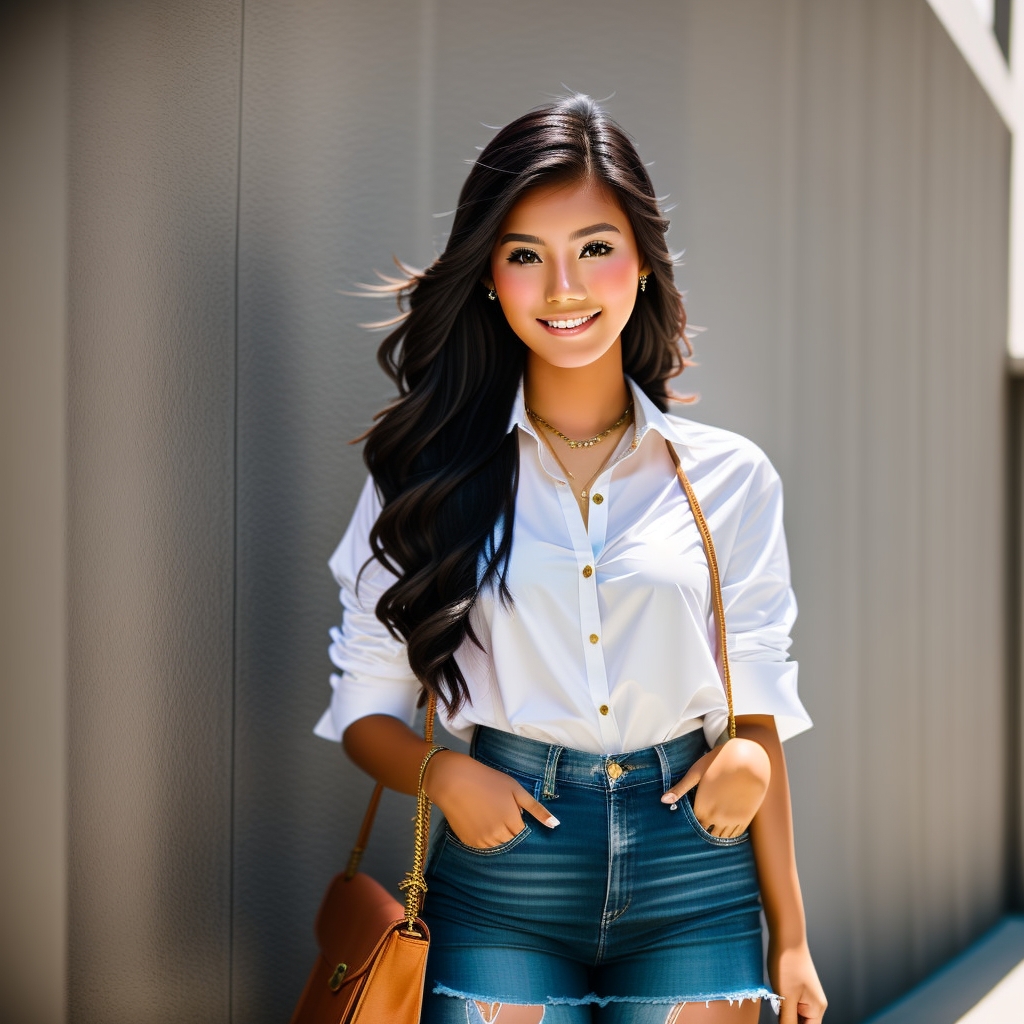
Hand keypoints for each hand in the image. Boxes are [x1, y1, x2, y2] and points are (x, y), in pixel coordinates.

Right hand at [423, 750, 559, 848]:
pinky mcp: (470, 842)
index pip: (525, 833)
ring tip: (489, 813)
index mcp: (512, 821)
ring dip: (499, 834)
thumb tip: (555, 825)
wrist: (453, 781)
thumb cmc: (487, 780)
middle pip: (512, 840)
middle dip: (511, 829)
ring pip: (499, 845)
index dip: (521, 822)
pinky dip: (486, 837)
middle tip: (500, 810)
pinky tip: (480, 819)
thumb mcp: (515, 789)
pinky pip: (484, 846)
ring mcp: (483, 841)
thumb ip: (535, 808)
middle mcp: (498, 835)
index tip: (515, 811)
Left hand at [660, 737, 770, 836]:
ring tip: (714, 822)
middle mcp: (716, 817)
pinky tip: (726, 823)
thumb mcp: (696, 772)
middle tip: (704, 819)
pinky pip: (734, 834)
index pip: (692, 823)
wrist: (747, 759)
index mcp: (702, 807)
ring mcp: (731, 819)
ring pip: (720, 836)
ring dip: (716, 831)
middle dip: (703, 827)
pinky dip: (729, 832)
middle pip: (705, 832)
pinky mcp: (744, 818)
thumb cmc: (718, 762)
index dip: (692, 819)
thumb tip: (662, 800)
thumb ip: (680, 789)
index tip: (692, 814)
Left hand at [769, 940, 826, 1022]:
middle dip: (787, 1022)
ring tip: (775, 1004)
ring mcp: (805, 995)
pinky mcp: (796, 987)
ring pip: (795, 1016)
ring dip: (784, 1015)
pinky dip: (782, 1006)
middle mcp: (814, 1004)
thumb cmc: (788, 963)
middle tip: (777, 1012)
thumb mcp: (786, 997)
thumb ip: (788, 1020)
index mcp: (817, 1009)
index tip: (781, 1022)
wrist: (786, 935)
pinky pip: (790, 1005)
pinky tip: (773, 1001)